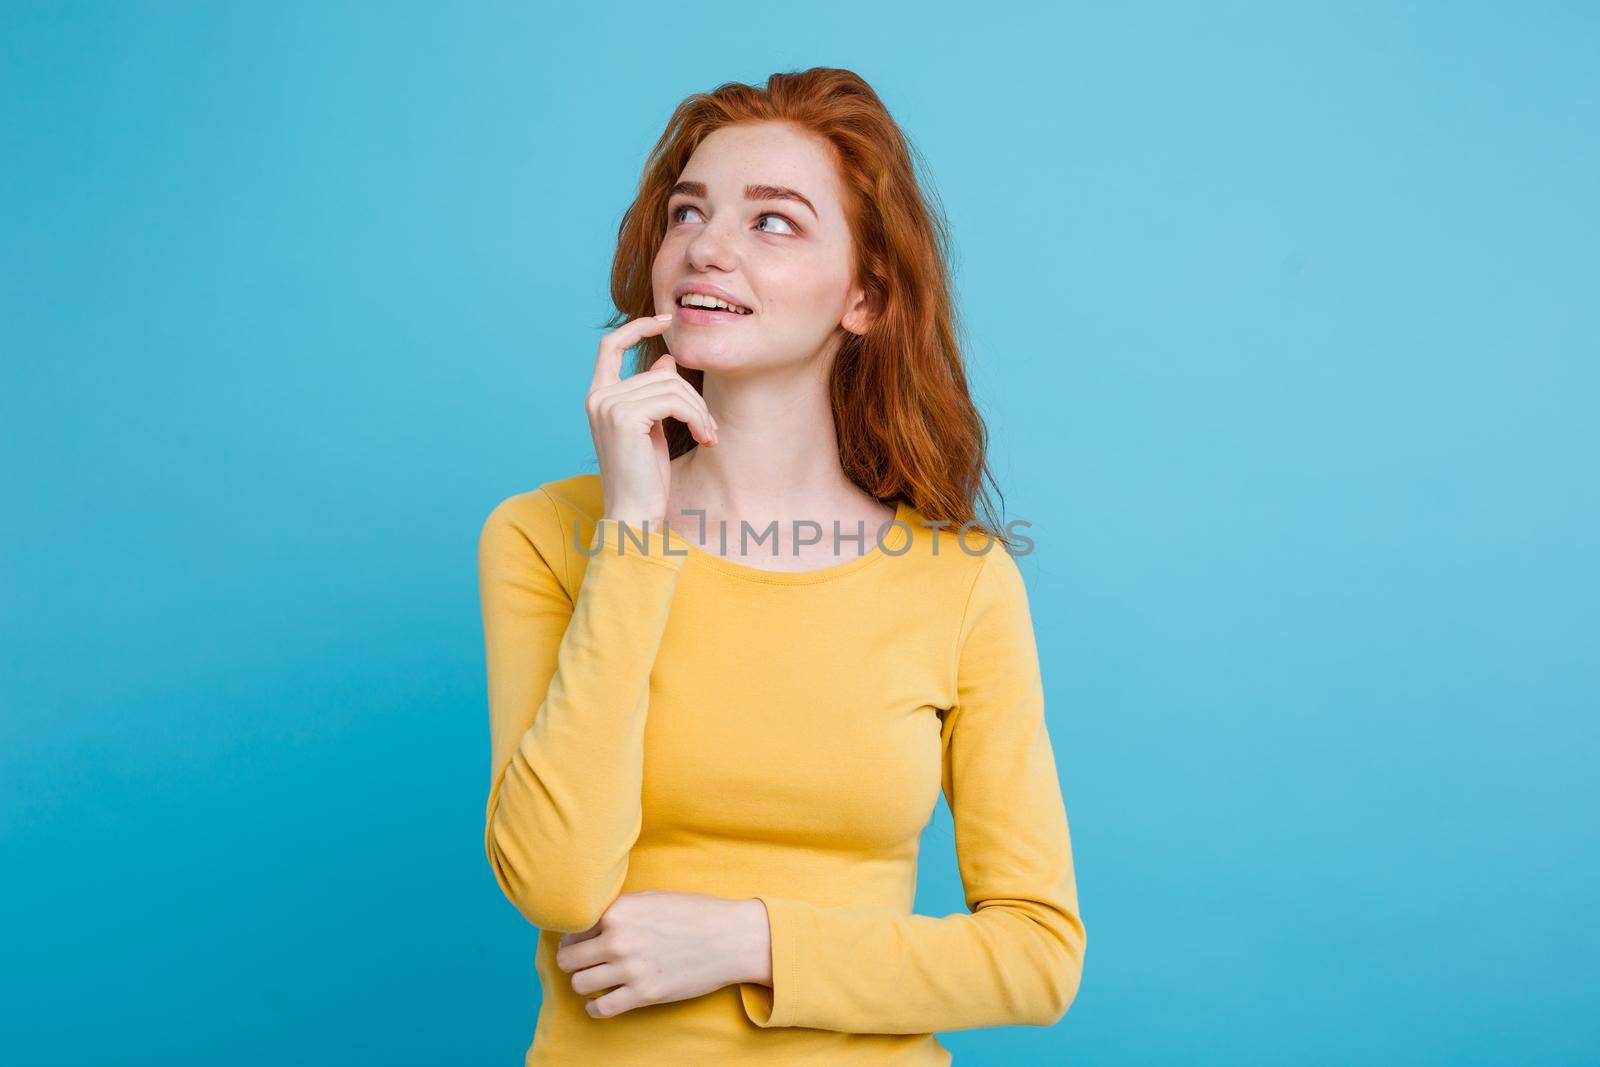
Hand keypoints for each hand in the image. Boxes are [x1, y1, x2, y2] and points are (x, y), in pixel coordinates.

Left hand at [555, 890, 770, 1018]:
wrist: (730, 938)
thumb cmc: (695, 913)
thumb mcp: (653, 898)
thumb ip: (621, 908)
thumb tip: (594, 919)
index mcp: (619, 911)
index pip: (573, 927)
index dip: (575, 934)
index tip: (581, 939)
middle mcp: (618, 940)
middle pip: (569, 959)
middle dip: (572, 960)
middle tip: (582, 961)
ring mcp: (630, 970)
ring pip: (579, 984)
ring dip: (583, 983)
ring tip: (592, 980)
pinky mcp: (643, 995)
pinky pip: (601, 1008)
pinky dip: (594, 1007)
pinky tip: (598, 1001)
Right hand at [586, 314, 717, 529]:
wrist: (635, 513)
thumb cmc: (645, 477)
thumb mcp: (653, 428)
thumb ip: (655, 393)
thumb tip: (668, 360)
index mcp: (599, 397)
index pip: (611, 345)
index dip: (638, 327)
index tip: (667, 319)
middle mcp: (598, 397)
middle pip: (661, 373)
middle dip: (694, 398)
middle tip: (710, 428)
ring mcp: (608, 405)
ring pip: (672, 386)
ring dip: (699, 411)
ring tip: (708, 436)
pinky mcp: (624, 417)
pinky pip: (674, 401)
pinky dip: (697, 417)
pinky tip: (704, 438)